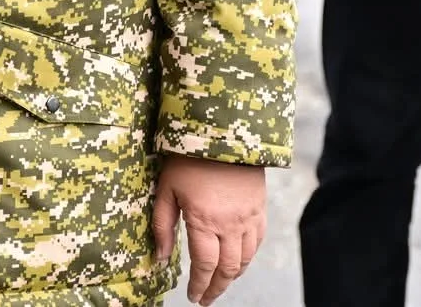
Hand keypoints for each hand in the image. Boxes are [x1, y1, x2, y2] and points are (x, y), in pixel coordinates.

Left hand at [151, 155, 266, 304]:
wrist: (222, 131)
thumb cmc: (188, 159)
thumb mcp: (166, 189)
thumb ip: (163, 226)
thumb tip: (161, 259)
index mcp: (204, 221)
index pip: (204, 266)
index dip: (199, 285)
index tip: (193, 296)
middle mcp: (230, 225)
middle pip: (227, 269)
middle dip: (216, 287)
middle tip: (206, 298)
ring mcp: (248, 218)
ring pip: (245, 259)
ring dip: (233, 276)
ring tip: (220, 283)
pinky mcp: (259, 208)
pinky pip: (257, 241)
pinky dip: (248, 257)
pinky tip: (239, 260)